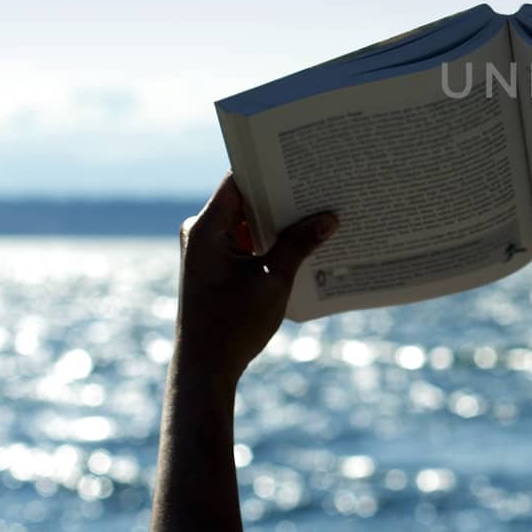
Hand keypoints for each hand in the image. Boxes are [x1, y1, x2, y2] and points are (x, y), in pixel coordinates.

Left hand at [173, 174, 337, 391]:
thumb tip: (329, 218)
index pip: (240, 180)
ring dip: (278, 221)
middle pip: (246, 199)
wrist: (204, 370)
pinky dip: (269, 240)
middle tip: (320, 186)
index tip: (303, 162)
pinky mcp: (214, 264)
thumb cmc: (233, 326)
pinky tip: (301, 242)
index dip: (271, 170)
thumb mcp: (274, 280)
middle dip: (282, 196)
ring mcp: (206, 248)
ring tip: (317, 213)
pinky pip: (245, 240)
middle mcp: (201, 232)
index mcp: (207, 228)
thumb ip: (299, 244)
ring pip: (248, 221)